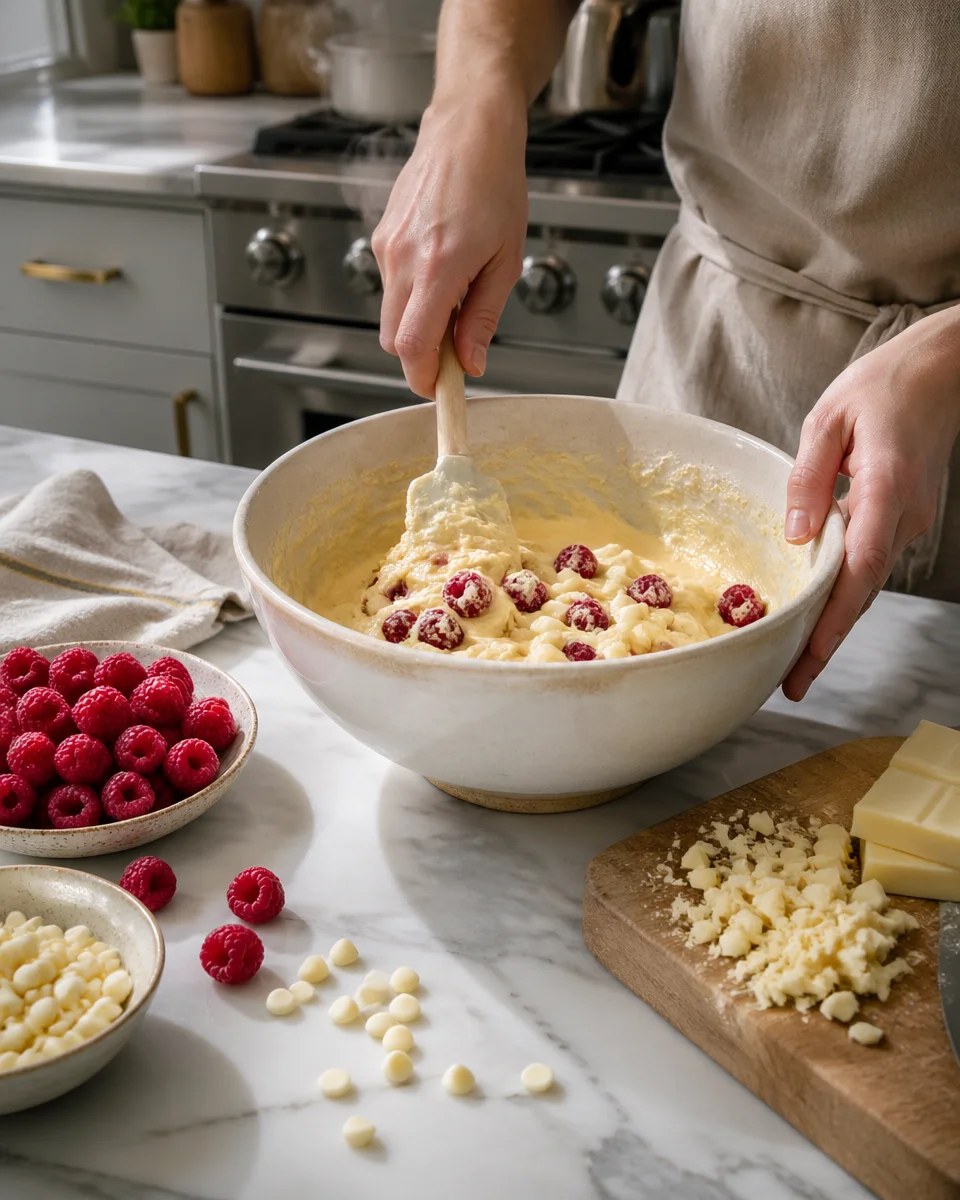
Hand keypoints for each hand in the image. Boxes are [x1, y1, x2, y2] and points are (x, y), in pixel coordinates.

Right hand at [372, 96, 527, 396]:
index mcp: (438, 268)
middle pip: (392, 340)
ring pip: (390, 315)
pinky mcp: (381, 238)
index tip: (441, 389)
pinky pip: (391, 288)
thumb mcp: (505, 261)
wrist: (468, 131)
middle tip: (455, 353)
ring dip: (418, 325)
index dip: (424, 378)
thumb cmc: (495, 185)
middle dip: (420, 357)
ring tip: (457, 299)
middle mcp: (402, 259)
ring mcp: (385, 248)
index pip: (412, 347)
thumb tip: (471, 363)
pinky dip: (412, 298)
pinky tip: (442, 274)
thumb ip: (483, 318)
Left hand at [782, 309, 959, 700]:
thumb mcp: (829, 418)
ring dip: (833, 623)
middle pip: (862, 592)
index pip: (859, 568)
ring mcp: (908, 521)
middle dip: (826, 642)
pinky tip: (814, 611)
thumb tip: (794, 536)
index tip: (807, 660)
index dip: (833, 621)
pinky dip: (843, 593)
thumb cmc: (885, 385)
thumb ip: (808, 479)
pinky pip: (869, 563)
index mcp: (885, 488)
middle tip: (789, 685)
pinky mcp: (902, 519)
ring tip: (794, 661)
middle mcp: (903, 515)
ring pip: (866, 583)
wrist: (945, 370)